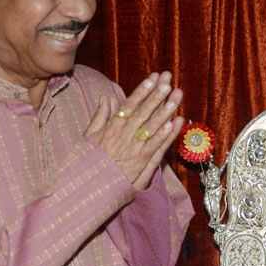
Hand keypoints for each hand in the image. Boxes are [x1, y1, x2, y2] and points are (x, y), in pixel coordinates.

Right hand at [83, 71, 184, 189]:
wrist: (89, 186)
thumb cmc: (89, 160)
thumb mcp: (89, 136)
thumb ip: (99, 116)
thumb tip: (105, 97)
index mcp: (111, 127)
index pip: (129, 105)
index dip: (142, 91)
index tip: (152, 78)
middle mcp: (123, 135)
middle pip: (143, 112)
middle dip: (156, 96)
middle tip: (168, 82)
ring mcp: (133, 148)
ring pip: (151, 127)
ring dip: (164, 112)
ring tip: (176, 99)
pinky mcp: (141, 162)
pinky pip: (154, 146)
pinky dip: (164, 135)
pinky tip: (174, 124)